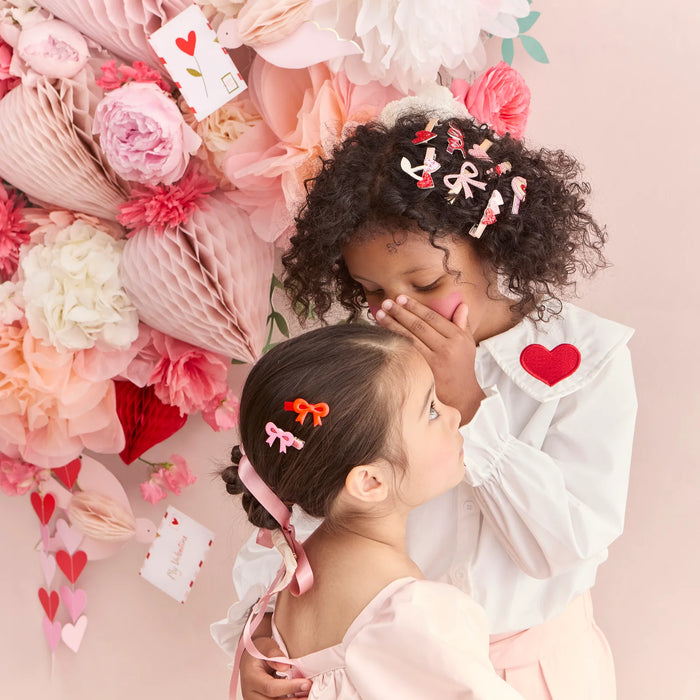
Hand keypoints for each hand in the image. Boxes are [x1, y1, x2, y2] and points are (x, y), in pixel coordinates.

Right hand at [240, 636, 310, 698]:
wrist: (250, 658)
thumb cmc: (259, 651)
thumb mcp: (266, 646)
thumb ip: (274, 654)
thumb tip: (285, 666)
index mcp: (251, 678)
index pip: (271, 687)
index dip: (290, 687)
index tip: (307, 683)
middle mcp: (250, 693)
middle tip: (311, 693)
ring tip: (308, 696)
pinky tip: (300, 697)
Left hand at [375, 295, 484, 424]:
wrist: (463, 395)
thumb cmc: (462, 366)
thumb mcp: (467, 343)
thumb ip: (462, 323)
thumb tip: (462, 304)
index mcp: (457, 336)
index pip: (432, 317)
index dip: (415, 307)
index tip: (401, 298)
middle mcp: (448, 346)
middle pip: (419, 325)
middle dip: (401, 312)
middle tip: (386, 302)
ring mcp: (437, 359)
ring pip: (411, 337)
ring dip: (393, 324)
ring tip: (380, 314)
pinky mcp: (427, 370)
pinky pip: (409, 351)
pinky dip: (396, 341)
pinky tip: (385, 334)